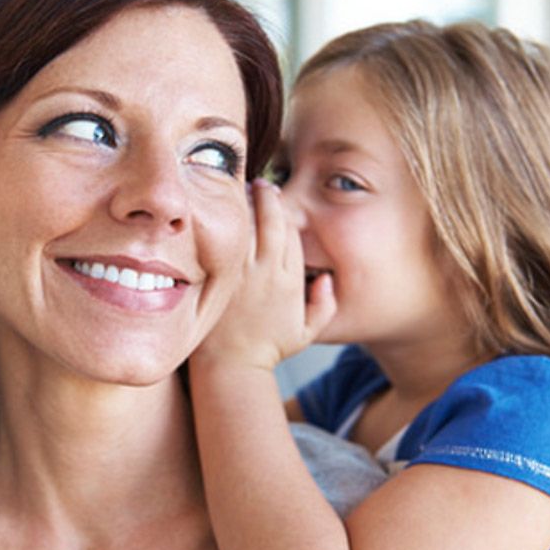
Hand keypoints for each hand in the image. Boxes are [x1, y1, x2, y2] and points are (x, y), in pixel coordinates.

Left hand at [192, 178, 336, 371]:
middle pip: (274, 221)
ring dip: (247, 203)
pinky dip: (228, 220)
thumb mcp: (306, 333)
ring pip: (249, 224)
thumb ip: (324, 306)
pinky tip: (223, 210)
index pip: (293, 234)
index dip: (287, 214)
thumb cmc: (268, 349)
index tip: (278, 201)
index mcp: (291, 281)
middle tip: (262, 185)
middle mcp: (269, 271)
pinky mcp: (221, 274)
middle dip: (270, 198)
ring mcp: (243, 271)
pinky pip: (227, 237)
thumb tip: (327, 278)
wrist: (231, 364)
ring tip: (243, 189)